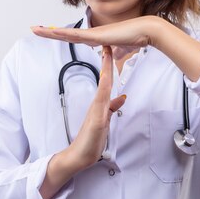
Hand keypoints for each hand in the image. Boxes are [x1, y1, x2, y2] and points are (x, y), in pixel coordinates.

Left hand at [31, 16, 161, 59]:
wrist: (143, 31)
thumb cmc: (134, 38)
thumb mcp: (122, 50)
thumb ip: (115, 53)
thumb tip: (113, 56)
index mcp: (95, 38)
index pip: (73, 37)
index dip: (60, 35)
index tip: (49, 33)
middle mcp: (91, 34)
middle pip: (65, 33)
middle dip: (49, 32)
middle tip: (34, 29)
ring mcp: (93, 34)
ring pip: (66, 33)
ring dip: (50, 32)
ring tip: (36, 29)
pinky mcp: (96, 35)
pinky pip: (76, 35)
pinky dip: (64, 33)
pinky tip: (53, 32)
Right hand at [39, 45, 126, 198]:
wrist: (78, 157)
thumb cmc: (90, 141)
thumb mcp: (105, 121)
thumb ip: (112, 109)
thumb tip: (121, 97)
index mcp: (99, 104)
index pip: (106, 80)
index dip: (109, 65)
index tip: (110, 49)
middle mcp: (97, 104)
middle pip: (104, 78)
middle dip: (106, 61)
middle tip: (107, 42)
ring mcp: (95, 111)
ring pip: (102, 86)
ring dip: (105, 70)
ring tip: (107, 53)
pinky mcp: (95, 120)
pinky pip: (101, 101)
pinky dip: (104, 89)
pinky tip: (106, 81)